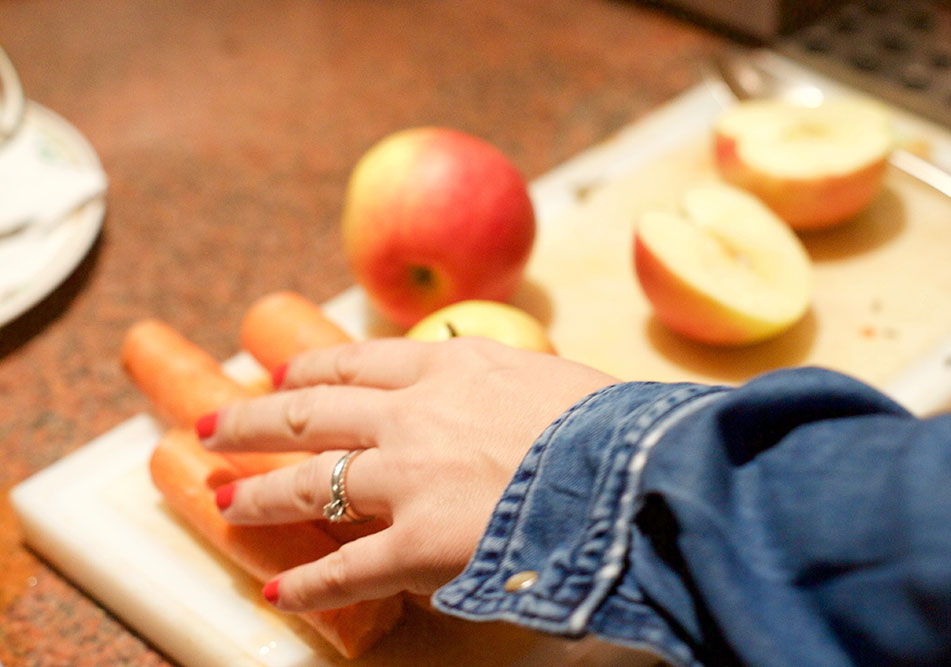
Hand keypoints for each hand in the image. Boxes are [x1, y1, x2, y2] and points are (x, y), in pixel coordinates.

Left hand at [200, 336, 615, 611]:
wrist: (632, 470)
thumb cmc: (608, 423)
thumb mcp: (548, 376)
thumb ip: (502, 380)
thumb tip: (491, 387)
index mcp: (448, 369)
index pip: (357, 363)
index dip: (311, 369)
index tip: (281, 372)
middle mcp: (413, 415)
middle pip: (312, 411)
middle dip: (255, 417)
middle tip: (215, 421)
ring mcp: (409, 478)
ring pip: (312, 483)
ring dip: (261, 493)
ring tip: (224, 499)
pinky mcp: (418, 543)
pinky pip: (349, 569)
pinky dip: (310, 585)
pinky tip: (280, 591)